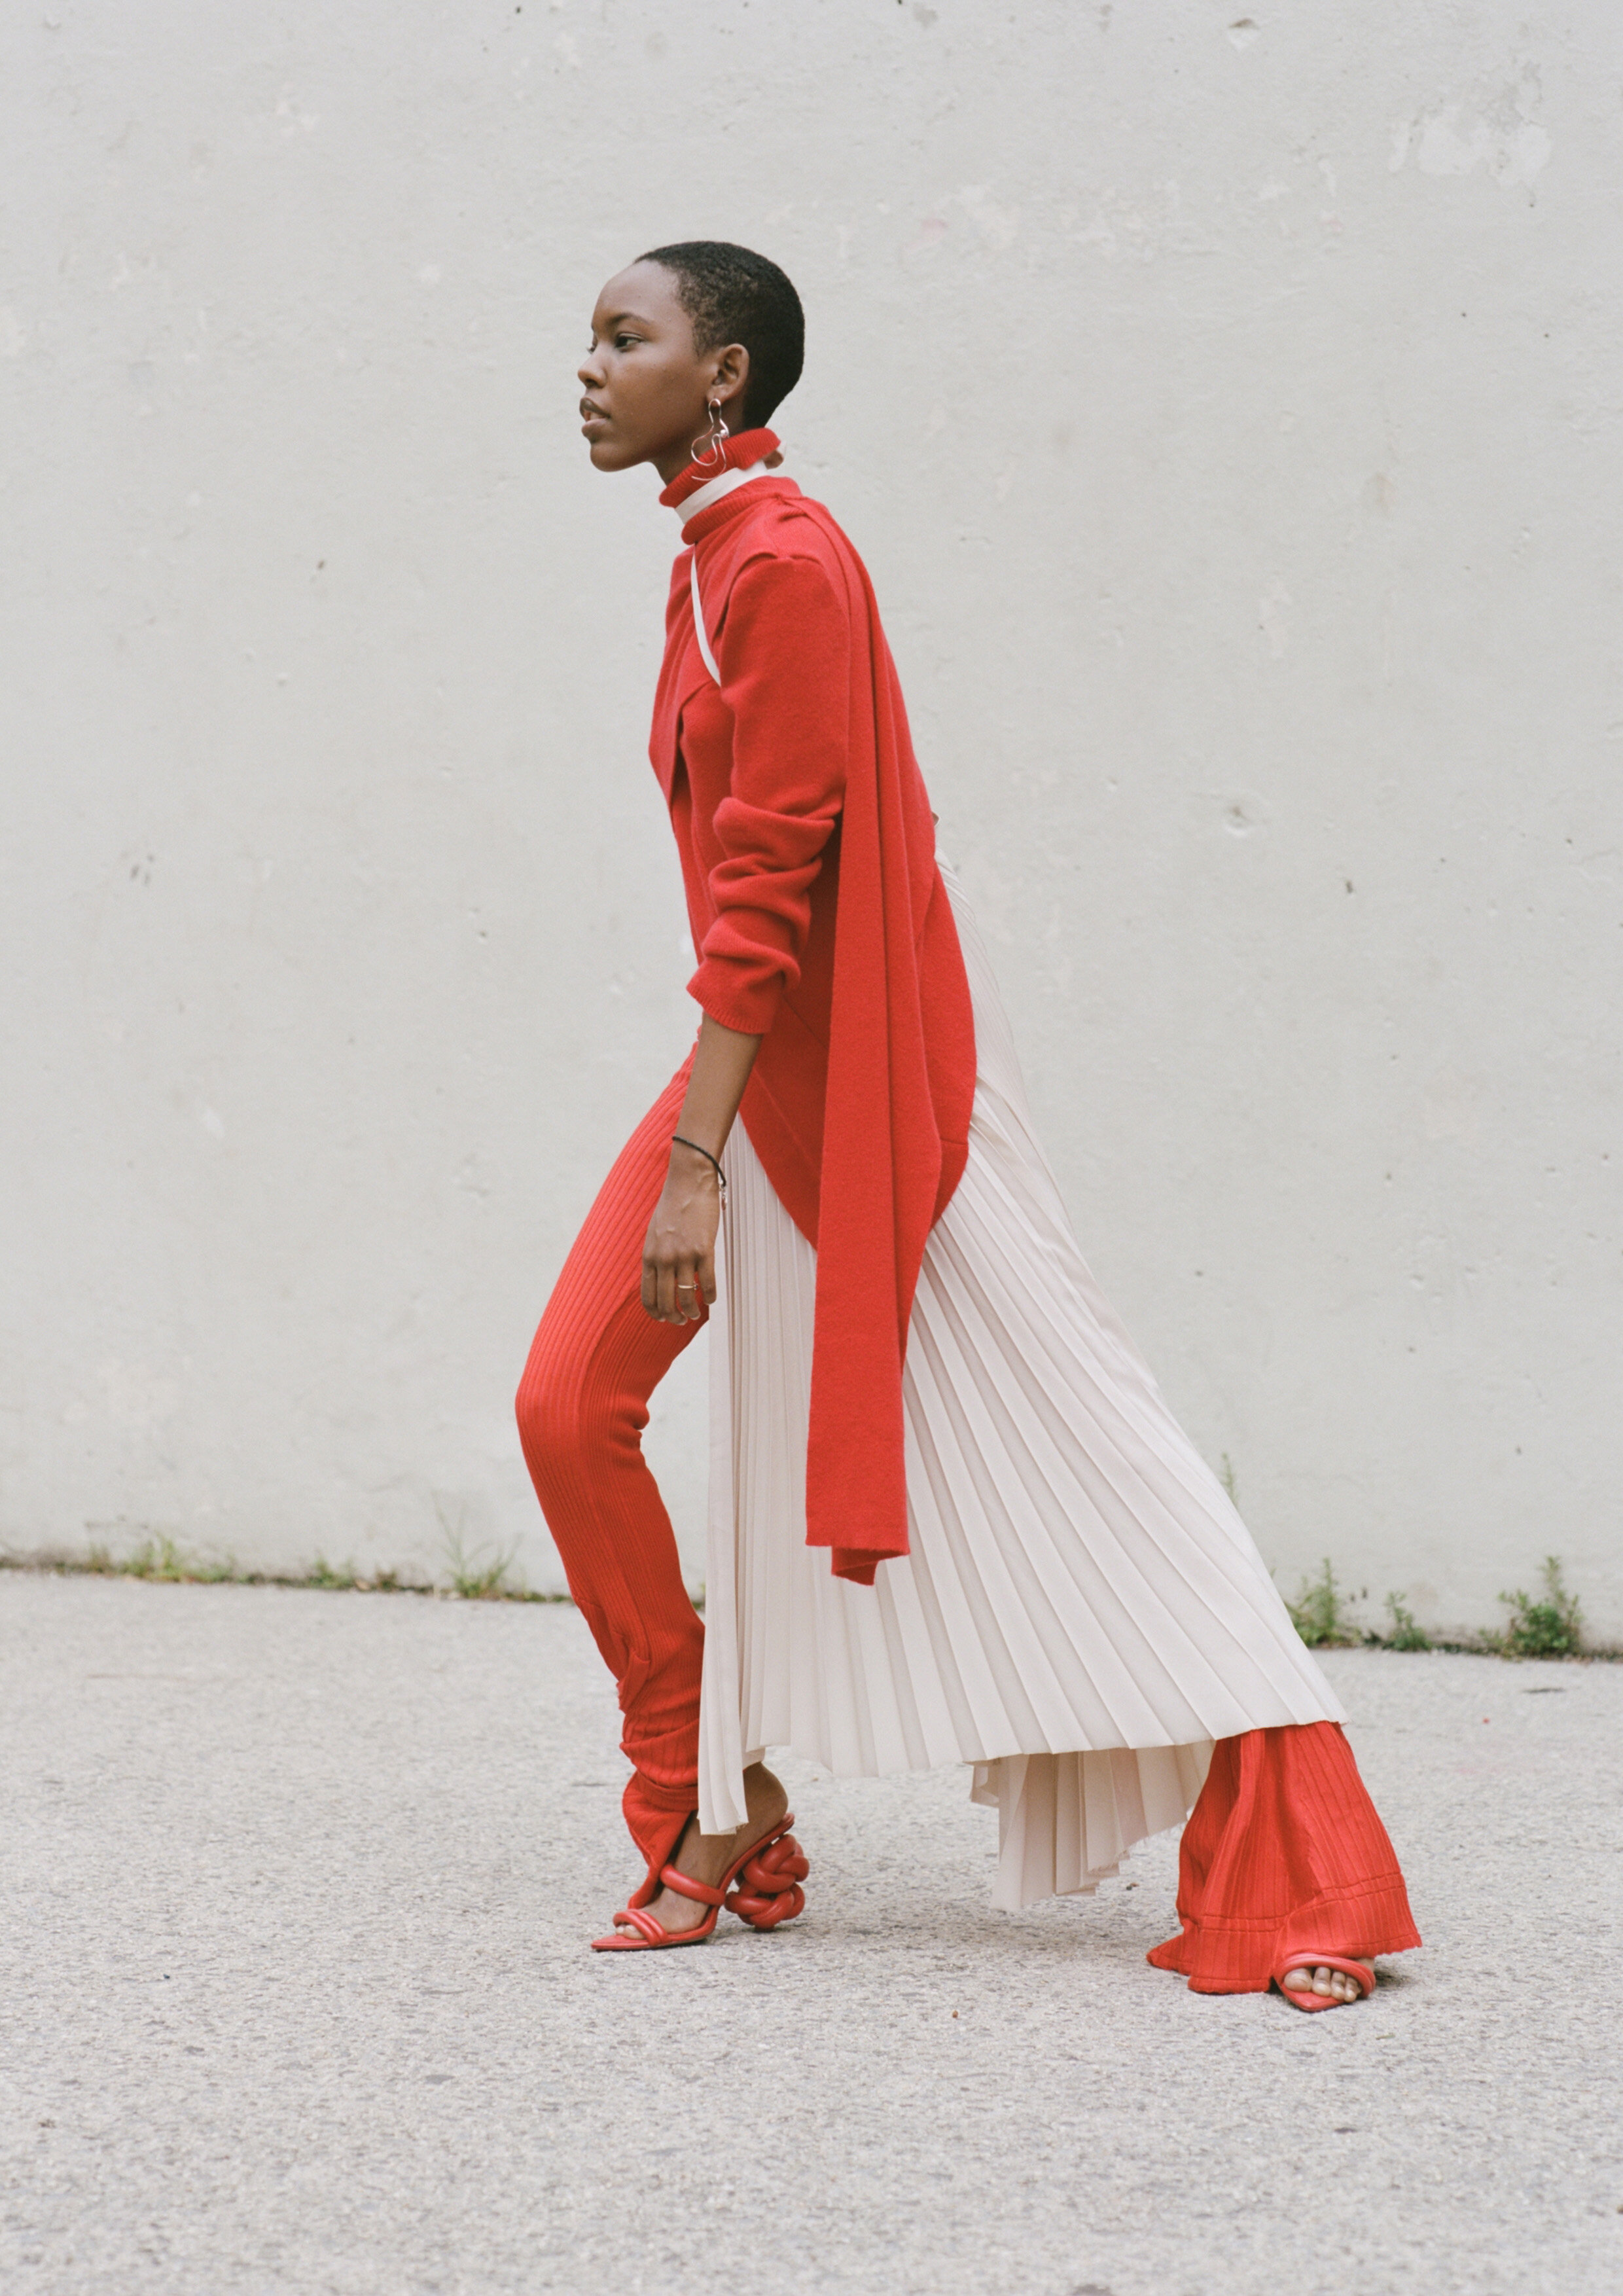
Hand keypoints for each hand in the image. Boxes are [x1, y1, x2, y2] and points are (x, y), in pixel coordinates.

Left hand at [641, 1144, 719, 1323]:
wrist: (689, 1182)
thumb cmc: (673, 1205)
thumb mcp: (655, 1232)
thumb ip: (656, 1255)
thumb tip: (662, 1276)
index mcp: (649, 1255)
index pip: (648, 1295)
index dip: (656, 1313)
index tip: (663, 1318)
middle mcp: (663, 1259)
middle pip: (666, 1301)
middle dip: (674, 1317)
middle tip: (682, 1321)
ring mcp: (683, 1255)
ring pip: (687, 1296)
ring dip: (692, 1311)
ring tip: (697, 1314)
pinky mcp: (704, 1249)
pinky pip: (708, 1282)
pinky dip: (710, 1296)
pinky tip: (712, 1299)